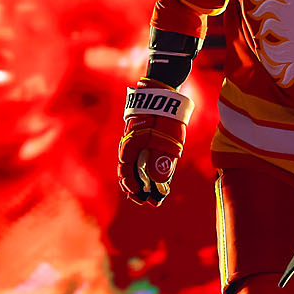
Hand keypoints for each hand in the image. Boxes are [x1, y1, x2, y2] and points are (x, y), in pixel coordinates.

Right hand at [117, 81, 192, 204]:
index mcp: (130, 146)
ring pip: (133, 166)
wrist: (162, 92)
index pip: (127, 173)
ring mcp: (135, 142)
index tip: (144, 198)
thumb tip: (158, 183)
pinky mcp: (142, 139)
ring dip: (140, 181)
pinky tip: (153, 178)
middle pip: (128, 172)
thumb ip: (161, 160)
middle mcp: (129, 146)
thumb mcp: (166, 138)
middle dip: (137, 188)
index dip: (134, 188)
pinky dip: (144, 170)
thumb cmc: (164, 115)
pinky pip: (139, 158)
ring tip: (150, 194)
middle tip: (148, 201)